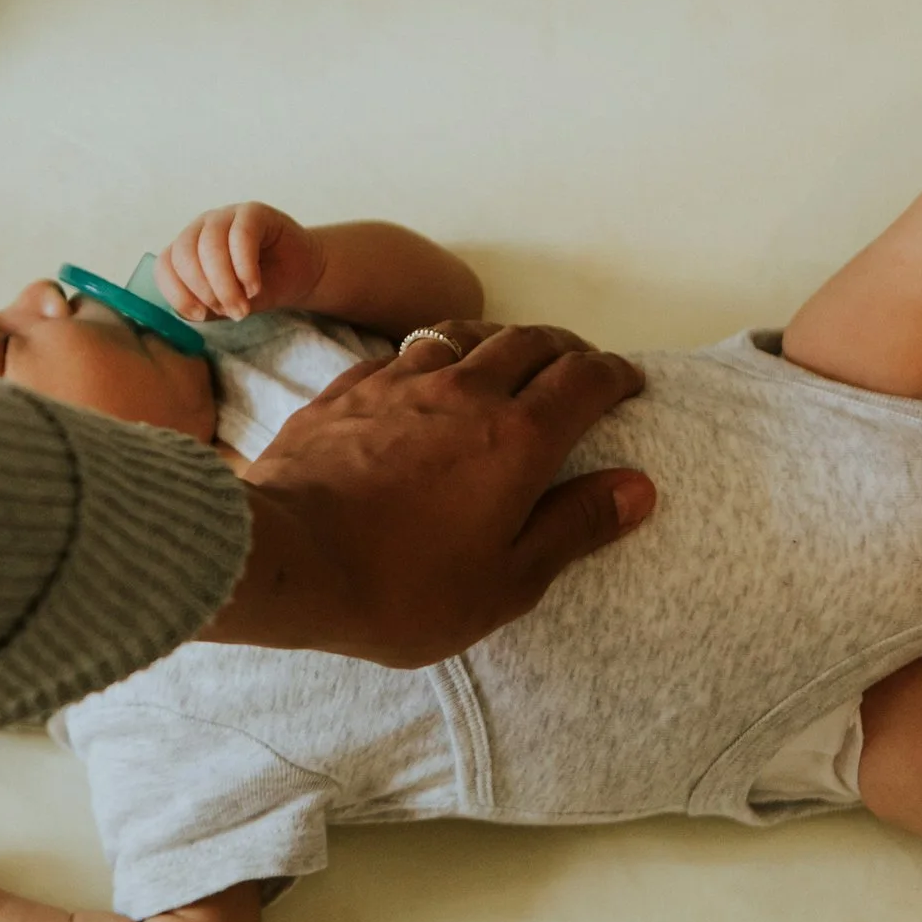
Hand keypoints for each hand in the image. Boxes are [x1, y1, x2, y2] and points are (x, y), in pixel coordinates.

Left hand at [155, 202, 322, 320]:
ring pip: (209, 245)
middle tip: (229, 311)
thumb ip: (205, 306)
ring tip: (243, 305)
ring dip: (224, 283)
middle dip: (204, 290)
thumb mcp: (226, 303)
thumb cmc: (258, 288)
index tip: (199, 315)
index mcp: (186, 249)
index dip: (177, 293)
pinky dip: (244, 267)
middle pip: (183, 254)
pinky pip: (240, 235)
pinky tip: (253, 287)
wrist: (299, 273)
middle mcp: (200, 229)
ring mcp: (225, 216)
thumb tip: (192, 312)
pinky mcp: (252, 212)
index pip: (164, 265)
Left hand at [204, 320, 655, 666]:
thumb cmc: (401, 588)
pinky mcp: (345, 389)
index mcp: (518, 438)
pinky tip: (424, 374)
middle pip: (528, 342)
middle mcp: (464, 392)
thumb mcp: (506, 582)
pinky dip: (431, 355)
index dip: (615, 376)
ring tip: (507, 357)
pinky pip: (401, 353)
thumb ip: (574, 527)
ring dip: (496, 339)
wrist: (284, 558)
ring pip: (462, 334)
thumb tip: (637, 486)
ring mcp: (398, 383)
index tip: (628, 385)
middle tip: (578, 367)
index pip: (584, 380)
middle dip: (564, 348)